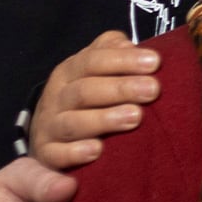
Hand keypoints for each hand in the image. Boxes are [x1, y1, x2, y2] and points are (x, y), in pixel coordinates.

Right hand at [27, 31, 162, 167]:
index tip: (155, 62)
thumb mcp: (94, 68)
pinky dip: (75, 153)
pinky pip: (57, 154)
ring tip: (135, 117)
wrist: (46, 134)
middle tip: (153, 90)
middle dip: (121, 89)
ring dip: (104, 119)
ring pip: (73, 123)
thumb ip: (112, 51)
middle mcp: (57, 98)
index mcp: (69, 72)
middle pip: (85, 91)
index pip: (93, 61)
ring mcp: (49, 127)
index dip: (124, 60)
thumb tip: (132, 46)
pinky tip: (97, 150)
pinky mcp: (47, 154)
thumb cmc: (85, 96)